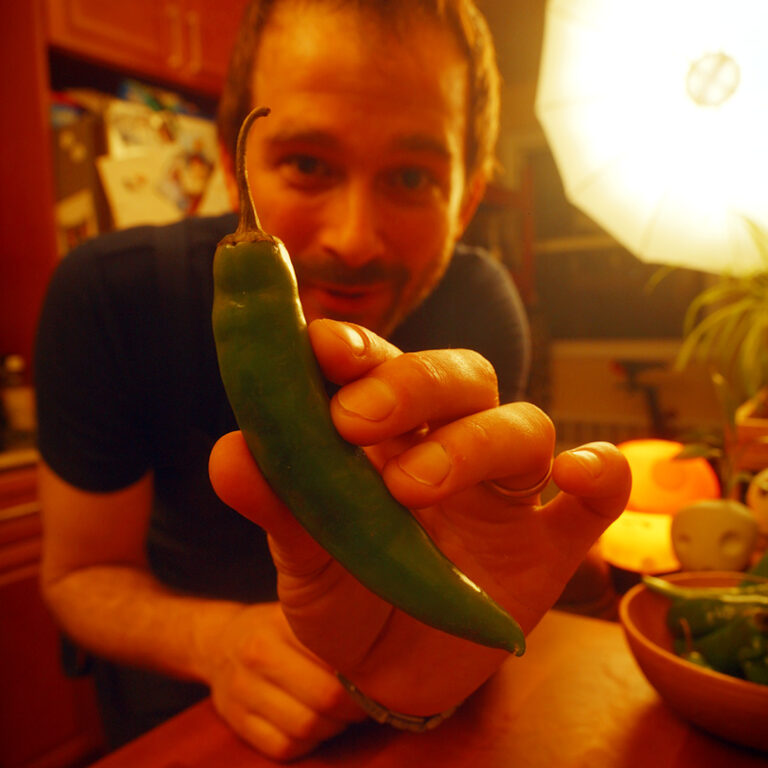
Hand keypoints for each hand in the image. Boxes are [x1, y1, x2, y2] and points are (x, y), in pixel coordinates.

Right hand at [201, 601, 364, 760]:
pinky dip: (309, 743)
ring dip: (335, 727)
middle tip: (367, 701)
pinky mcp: (238, 723)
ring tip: (343, 714)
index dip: (365, 675)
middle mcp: (258, 656)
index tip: (379, 676)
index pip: (335, 659)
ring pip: (306, 727)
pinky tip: (318, 726)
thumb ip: (332, 626)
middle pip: (325, 698)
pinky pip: (284, 747)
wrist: (217, 643)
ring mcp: (244, 693)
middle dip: (355, 707)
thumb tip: (386, 643)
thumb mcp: (298, 613)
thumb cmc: (274, 626)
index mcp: (279, 623)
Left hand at [209, 319, 630, 717]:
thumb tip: (232, 452)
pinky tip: (579, 477)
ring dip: (474, 441)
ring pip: (521, 425)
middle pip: (459, 377)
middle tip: (354, 420)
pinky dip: (600, 475)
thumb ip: (277, 505)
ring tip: (413, 487)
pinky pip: (597, 497)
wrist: (387, 669)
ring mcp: (505, 494)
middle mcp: (449, 444)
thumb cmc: (342, 594)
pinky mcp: (550, 545)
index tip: (320, 344)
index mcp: (385, 434)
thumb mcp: (300, 556)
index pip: (381, 364)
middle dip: (411, 383)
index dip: (358, 346)